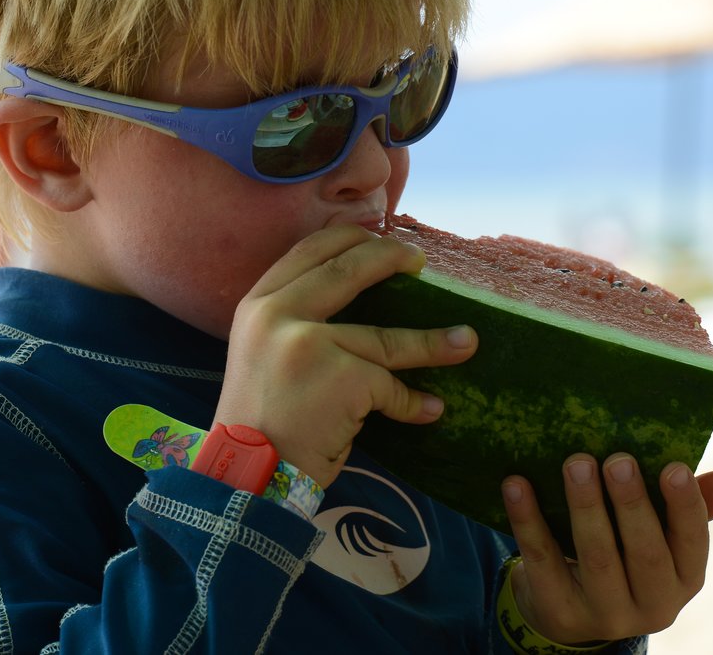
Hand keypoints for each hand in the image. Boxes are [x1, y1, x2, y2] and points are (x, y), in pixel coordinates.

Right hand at [218, 224, 477, 486]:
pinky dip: (412, 402)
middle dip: (392, 259)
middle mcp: (278, 314)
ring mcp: (310, 344)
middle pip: (349, 270)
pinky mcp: (342, 378)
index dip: (350, 237)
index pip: (310, 249)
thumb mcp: (259, 353)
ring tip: (467, 342)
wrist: (245, 476)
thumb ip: (291, 322)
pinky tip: (428, 410)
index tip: (380, 237)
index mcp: (257, 304)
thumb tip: (356, 295)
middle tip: (421, 261)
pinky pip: (390, 386)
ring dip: (434, 341)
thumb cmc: (258, 422)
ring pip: (386, 337)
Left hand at [501, 455, 712, 644]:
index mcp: (684, 579)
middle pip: (644, 553)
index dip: (686, 507)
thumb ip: (690, 506)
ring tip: (574, 463)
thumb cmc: (623, 554)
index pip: (693, 544)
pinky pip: (542, 561)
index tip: (674, 467)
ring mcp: (605, 613)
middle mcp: (653, 605)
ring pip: (596, 557)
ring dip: (585, 506)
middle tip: (617, 459)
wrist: (567, 611)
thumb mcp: (658, 537)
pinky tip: (516, 485)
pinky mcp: (559, 611)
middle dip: (632, 504)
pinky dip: (528, 521)